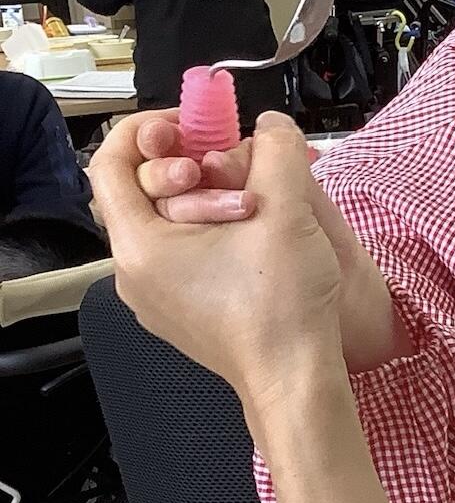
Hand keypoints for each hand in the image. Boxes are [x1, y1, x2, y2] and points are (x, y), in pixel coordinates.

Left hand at [90, 112, 343, 411]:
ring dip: (204, 197)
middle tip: (230, 164)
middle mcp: (135, 276)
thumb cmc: (282, 309)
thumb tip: (271, 128)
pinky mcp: (182, 312)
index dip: (147, 129)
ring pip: (165, 223)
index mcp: (140, 248)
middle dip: (189, 165)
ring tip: (251, 202)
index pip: (110, 164)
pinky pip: (182, 254)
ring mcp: (157, 298)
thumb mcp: (286, 208)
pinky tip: (252, 234)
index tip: (190, 124)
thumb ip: (277, 149)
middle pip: (141, 192)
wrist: (296, 378)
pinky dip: (210, 230)